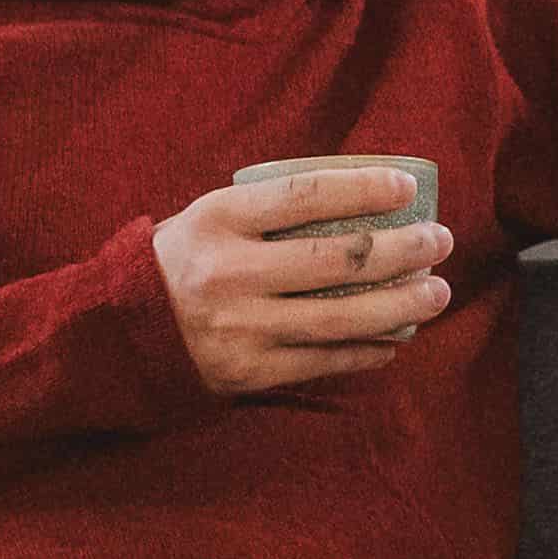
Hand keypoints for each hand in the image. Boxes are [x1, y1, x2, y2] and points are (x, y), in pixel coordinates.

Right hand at [152, 168, 453, 397]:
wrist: (118, 333)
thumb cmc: (180, 262)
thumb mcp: (209, 218)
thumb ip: (268, 210)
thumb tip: (360, 201)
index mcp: (217, 219)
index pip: (304, 195)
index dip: (361, 189)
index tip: (405, 187)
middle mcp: (229, 273)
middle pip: (336, 259)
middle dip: (401, 249)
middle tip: (440, 241)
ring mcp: (240, 327)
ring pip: (339, 317)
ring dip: (400, 305)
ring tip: (437, 292)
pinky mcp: (247, 372)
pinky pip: (322, 361)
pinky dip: (366, 350)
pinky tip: (396, 338)